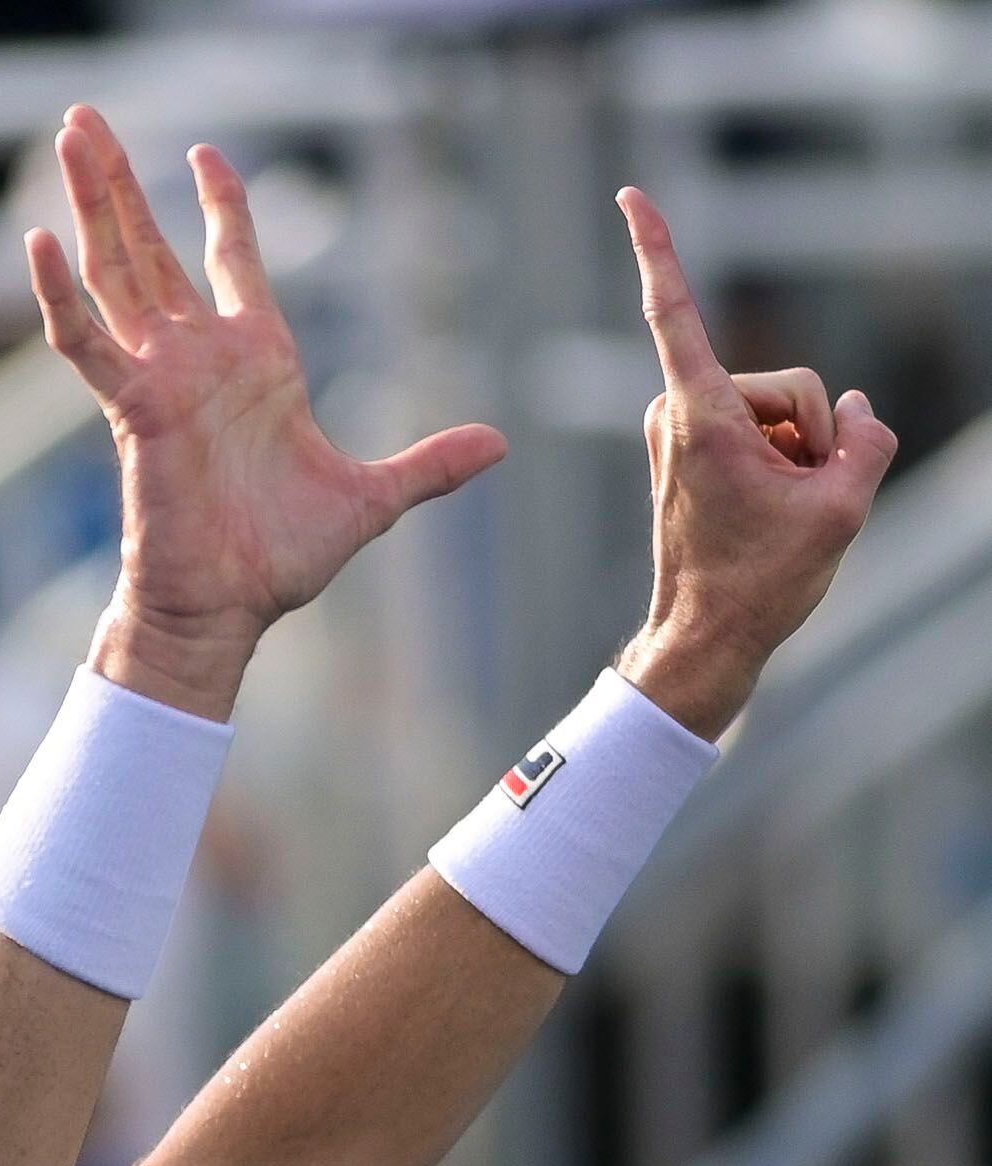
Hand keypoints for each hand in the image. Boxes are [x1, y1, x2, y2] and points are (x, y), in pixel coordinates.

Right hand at [28, 106, 505, 718]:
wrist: (228, 611)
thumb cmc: (281, 561)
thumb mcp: (371, 501)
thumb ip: (429, 466)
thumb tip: (498, 445)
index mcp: (256, 361)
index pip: (230, 258)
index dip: (220, 204)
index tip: (204, 153)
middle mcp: (199, 357)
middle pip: (152, 247)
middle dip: (122, 181)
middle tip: (86, 116)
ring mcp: (160, 379)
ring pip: (115, 271)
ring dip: (91, 203)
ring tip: (68, 136)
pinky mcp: (132, 411)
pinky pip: (87, 345)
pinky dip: (60, 297)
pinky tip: (38, 243)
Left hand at [614, 187, 897, 740]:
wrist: (707, 641)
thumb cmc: (761, 582)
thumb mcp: (844, 507)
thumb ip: (866, 439)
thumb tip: (855, 410)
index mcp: (701, 415)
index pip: (677, 313)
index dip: (660, 249)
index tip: (630, 194)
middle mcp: (678, 414)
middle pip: (788, 387)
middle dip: (810, 438)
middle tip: (788, 507)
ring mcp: (682, 433)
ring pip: (779, 412)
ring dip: (796, 458)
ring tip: (772, 515)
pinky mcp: (691, 450)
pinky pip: (763, 433)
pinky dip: (781, 465)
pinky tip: (771, 509)